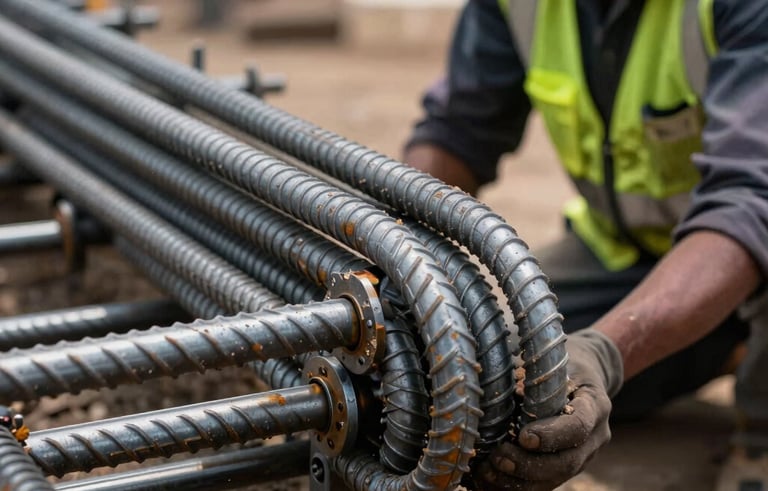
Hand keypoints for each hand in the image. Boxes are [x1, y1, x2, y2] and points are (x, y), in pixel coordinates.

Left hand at [475, 329, 623, 489]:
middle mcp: (596, 436)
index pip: (579, 426)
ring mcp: (584, 455)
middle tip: (499, 457)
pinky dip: (517, 485)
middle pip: (568, 462)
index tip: (523, 437)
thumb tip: (494, 385)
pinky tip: (490, 480)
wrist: (585, 375)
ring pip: (557, 478)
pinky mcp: (567, 465)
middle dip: (530, 465)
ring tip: (488, 471)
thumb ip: (534, 374)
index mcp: (595, 404)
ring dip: (520, 481)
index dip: (552, 436)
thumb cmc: (563, 363)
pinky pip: (546, 483)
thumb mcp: (554, 360)